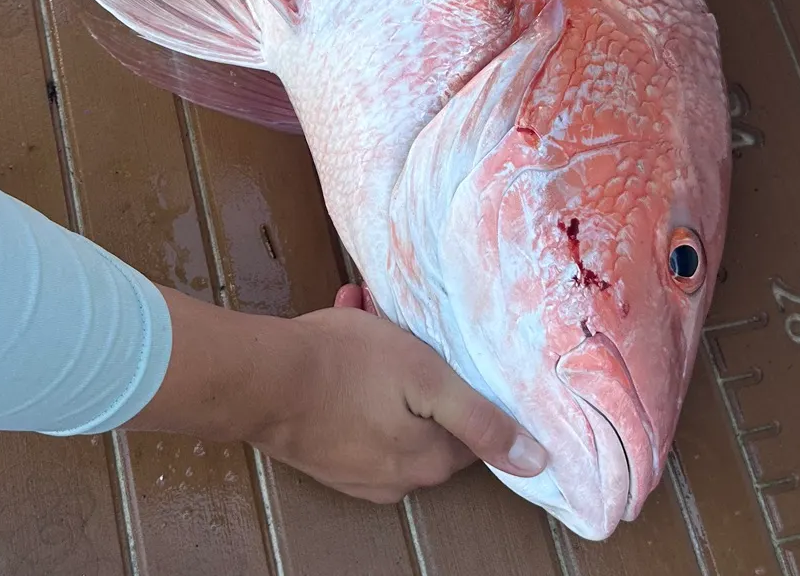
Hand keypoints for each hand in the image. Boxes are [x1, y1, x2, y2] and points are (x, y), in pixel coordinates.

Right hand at [258, 298, 547, 501]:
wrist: (261, 378)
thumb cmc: (345, 366)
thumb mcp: (425, 377)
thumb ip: (481, 419)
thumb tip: (538, 463)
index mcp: (427, 464)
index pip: (472, 434)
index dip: (461, 386)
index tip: (442, 350)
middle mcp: (395, 480)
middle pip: (427, 420)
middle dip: (417, 373)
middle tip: (396, 328)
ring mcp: (353, 471)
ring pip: (386, 412)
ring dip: (381, 369)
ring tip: (360, 318)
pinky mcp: (322, 454)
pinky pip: (351, 414)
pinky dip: (350, 381)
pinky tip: (338, 338)